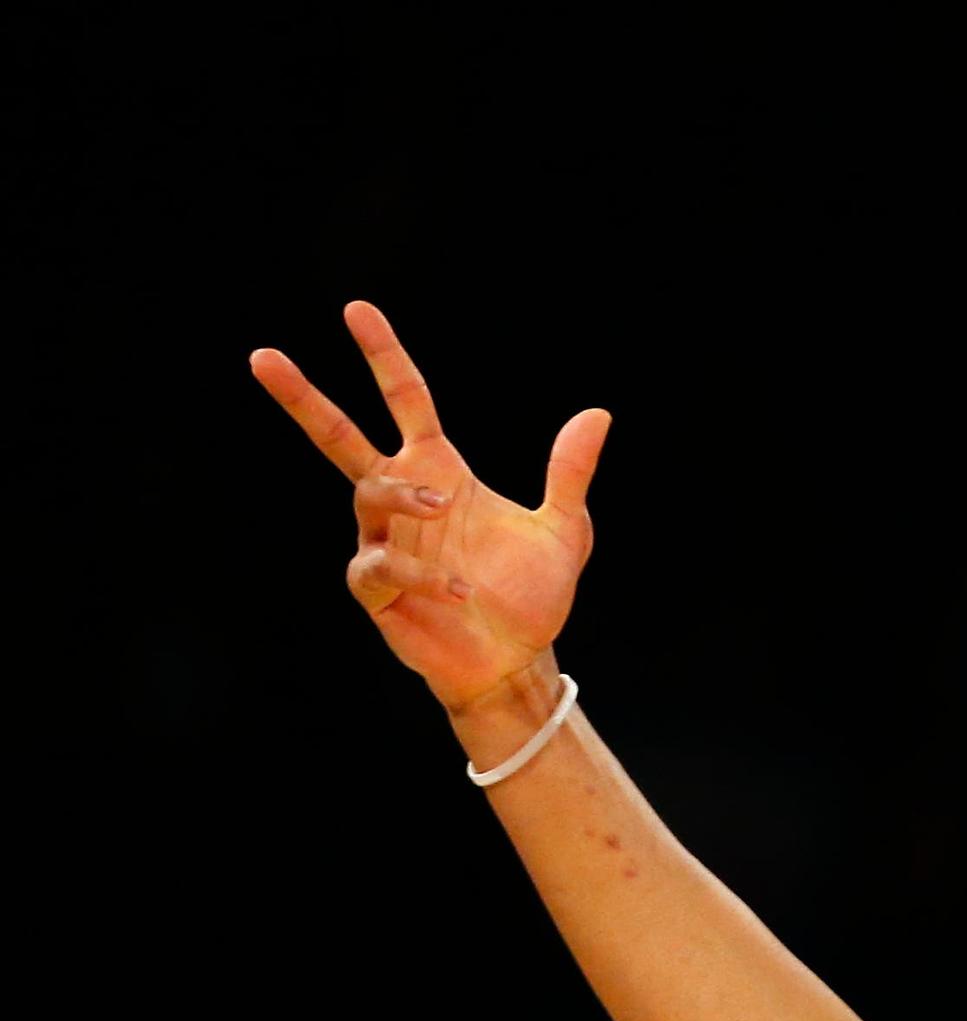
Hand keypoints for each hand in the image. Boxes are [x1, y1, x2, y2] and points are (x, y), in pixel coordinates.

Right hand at [251, 302, 610, 712]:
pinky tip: (460, 587)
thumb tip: (598, 414)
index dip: (384, 355)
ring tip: (447, 502)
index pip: (405, 399)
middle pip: (339, 437)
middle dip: (303, 398)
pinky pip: (382, 565)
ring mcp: (384, 540)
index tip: (356, 309)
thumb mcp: (563, 529)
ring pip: (367, 494)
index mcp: (439, 469)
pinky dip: (422, 572)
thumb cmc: (530, 594)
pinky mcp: (378, 589)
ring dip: (405, 493)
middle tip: (264, 356)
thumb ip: (569, 473)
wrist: (519, 660)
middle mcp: (403, 498)